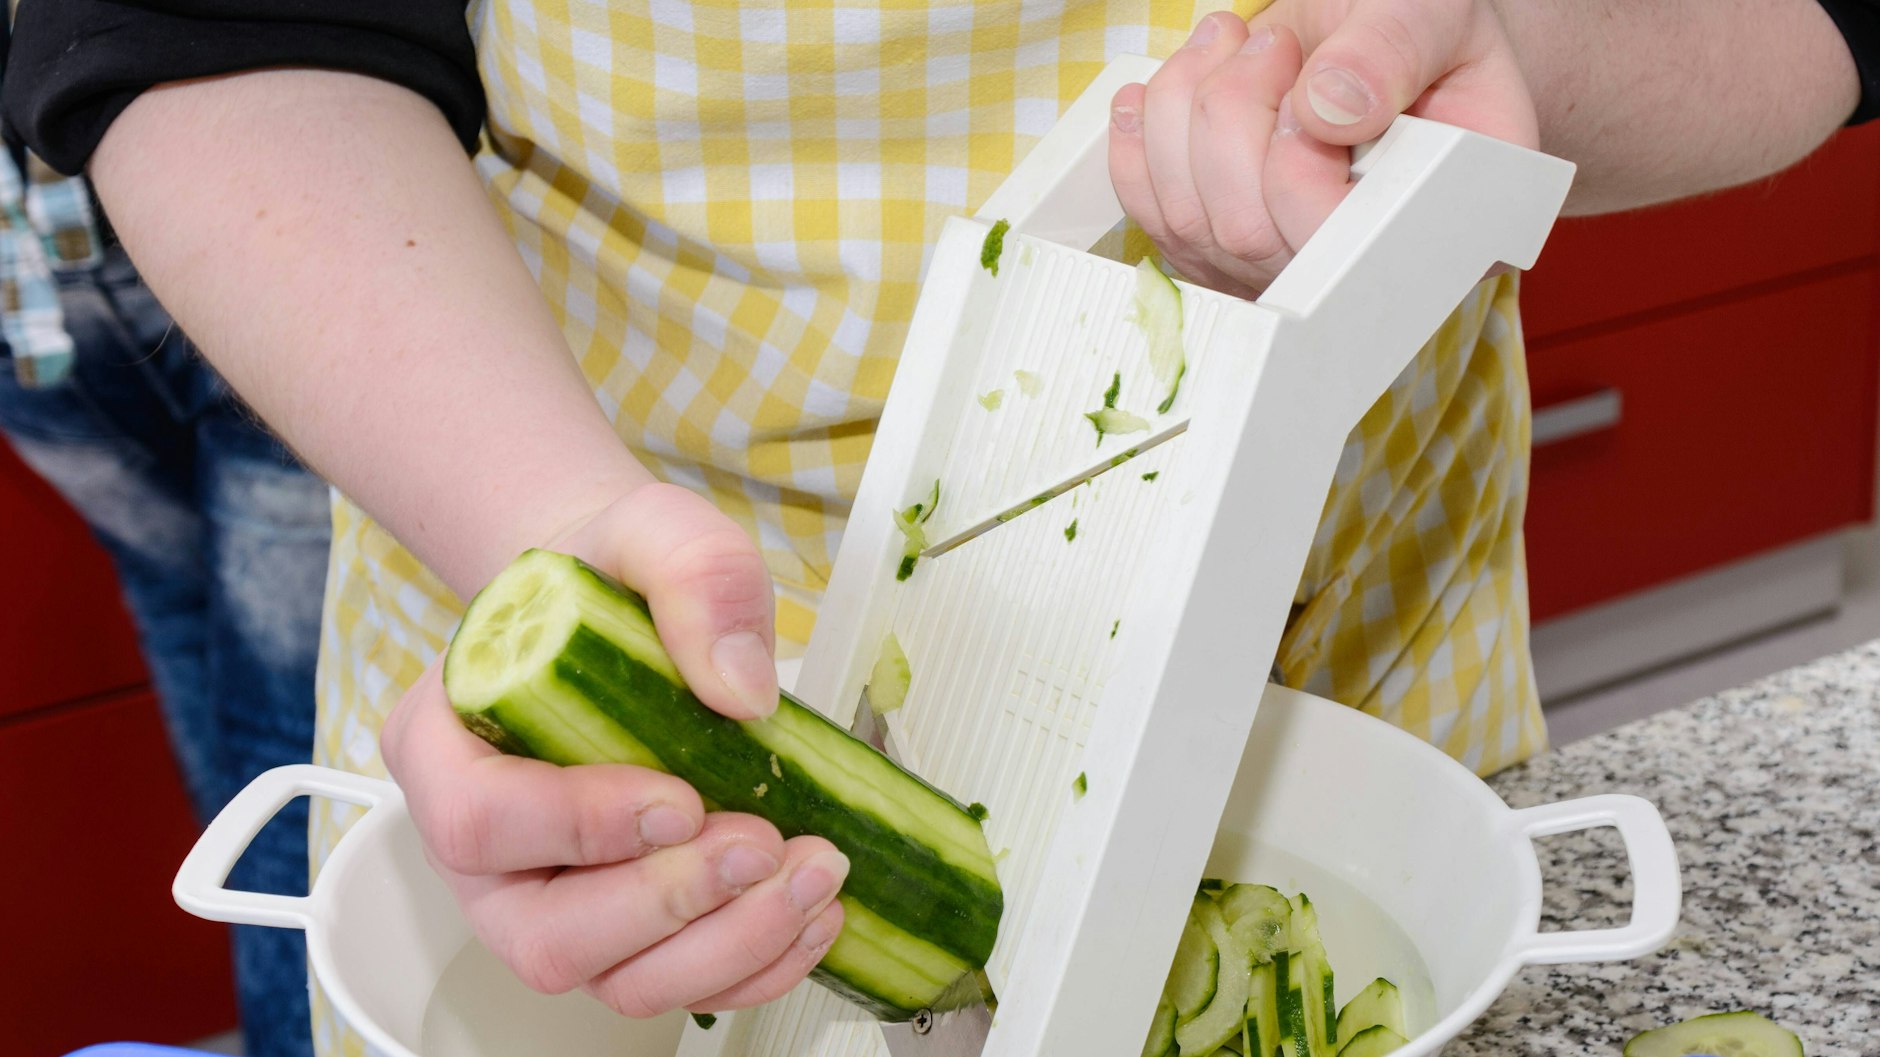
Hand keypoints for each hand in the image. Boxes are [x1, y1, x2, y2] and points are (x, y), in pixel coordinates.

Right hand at [381, 483, 848, 1015]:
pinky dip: (752, 964)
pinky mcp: (618, 930)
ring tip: (808, 877)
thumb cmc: (611, 581)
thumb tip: (740, 686)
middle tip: (761, 845)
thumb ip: (694, 575)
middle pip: (546, 934)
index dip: (579, 827)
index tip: (680, 798)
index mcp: (444, 744)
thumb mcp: (654, 530)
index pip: (479, 821)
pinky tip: (808, 911)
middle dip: (669, 903)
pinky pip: (670, 986)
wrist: (629, 611)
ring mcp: (548, 899)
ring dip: (725, 947)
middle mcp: (481, 847)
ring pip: (612, 981)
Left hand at [1109, 1, 1534, 297]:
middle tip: (1269, 42)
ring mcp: (1277, 268)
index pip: (1340, 244)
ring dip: (1182, 113)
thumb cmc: (1413, 27)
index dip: (1297, 161)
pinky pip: (1154, 216)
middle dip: (1232, 114)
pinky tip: (1158, 92)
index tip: (1305, 75)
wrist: (1366, 30)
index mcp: (1437, 227)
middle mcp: (1354, 270)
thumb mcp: (1430, 15)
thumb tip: (1324, 110)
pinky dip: (1139, 144)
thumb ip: (1390, 54)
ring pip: (1191, 222)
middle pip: (1249, 234)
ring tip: (1227, 43)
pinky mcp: (1218, 248)